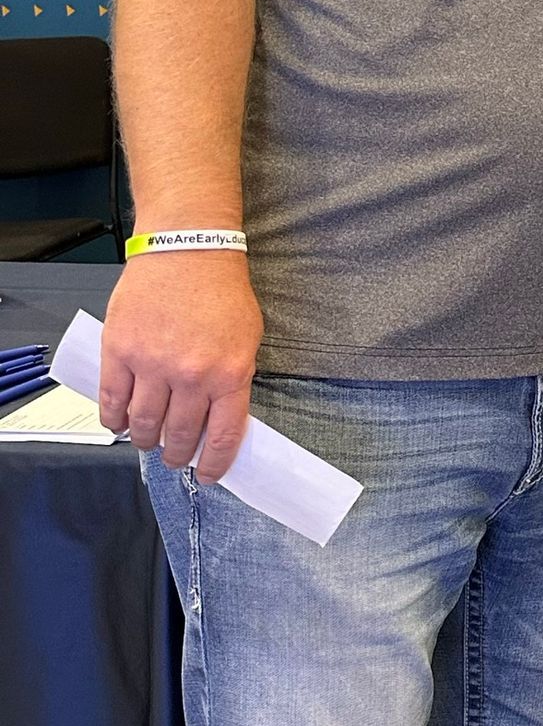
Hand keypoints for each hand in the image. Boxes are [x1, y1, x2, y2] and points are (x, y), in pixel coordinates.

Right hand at [99, 253, 263, 483]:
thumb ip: (235, 380)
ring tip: (148, 442)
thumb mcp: (248, 339)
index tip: (207, 475)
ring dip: (145, 440)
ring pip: (144, 423)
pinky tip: (118, 424)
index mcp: (230, 374)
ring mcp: (152, 364)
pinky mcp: (120, 350)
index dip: (213, 463)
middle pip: (180, 434)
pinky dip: (114, 419)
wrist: (188, 250)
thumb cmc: (221, 291)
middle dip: (178, 454)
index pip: (223, 435)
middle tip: (175, 458)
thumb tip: (222, 418)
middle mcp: (191, 375)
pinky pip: (112, 399)